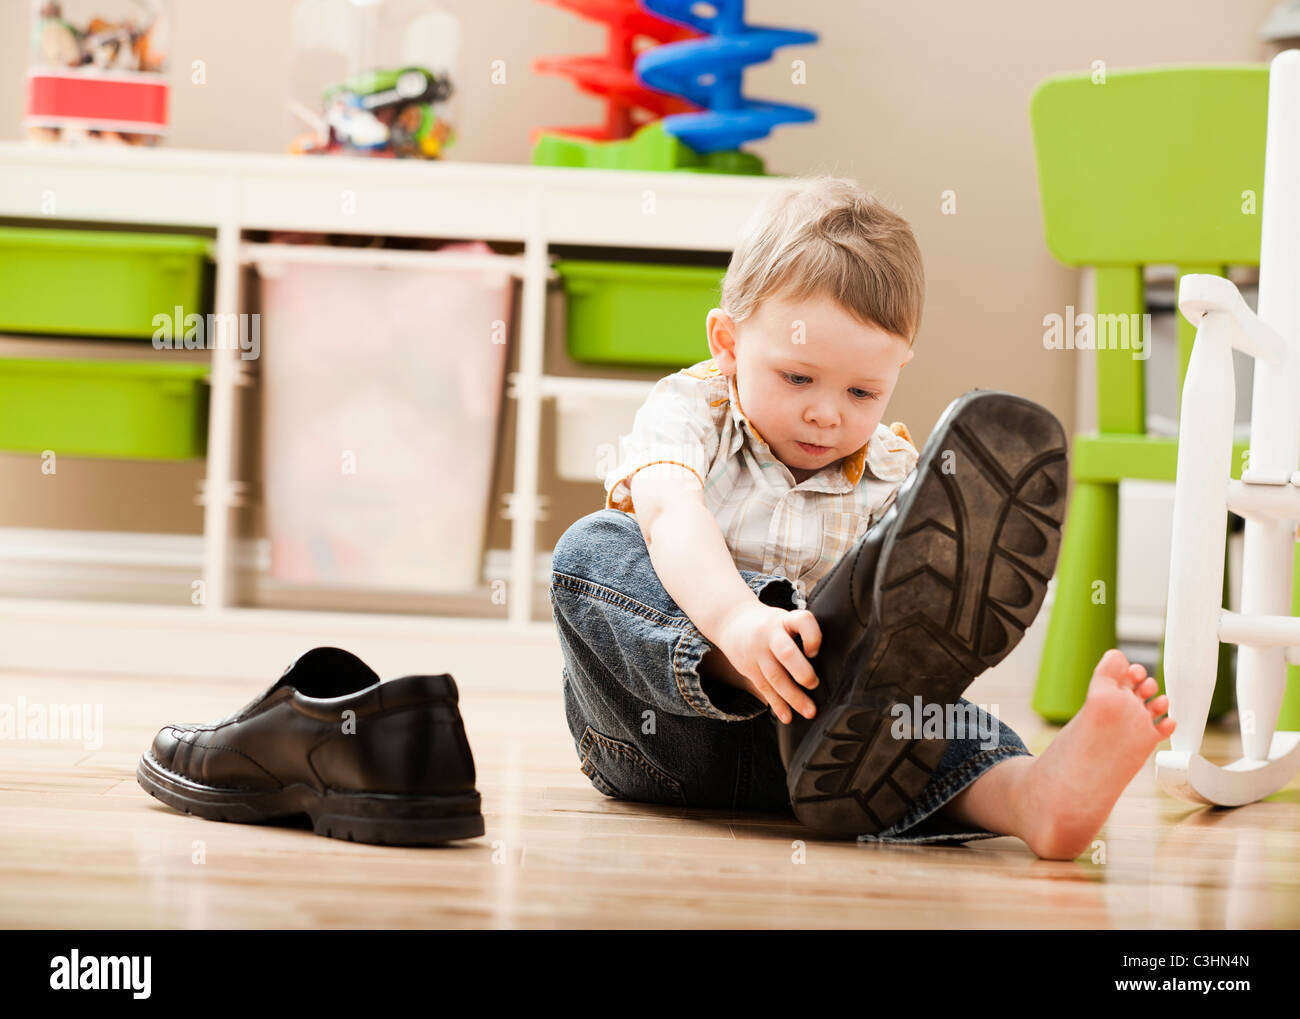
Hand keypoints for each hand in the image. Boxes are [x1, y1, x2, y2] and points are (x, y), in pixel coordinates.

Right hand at [713, 600, 821, 723]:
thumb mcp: (785, 619)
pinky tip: (787, 716)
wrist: (732, 622)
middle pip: (785, 652)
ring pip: (775, 676)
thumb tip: (832, 664)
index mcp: (784, 620)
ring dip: (793, 697)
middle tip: (814, 684)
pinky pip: (764, 688)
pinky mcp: (749, 668)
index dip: (812, 636)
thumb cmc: (769, 625)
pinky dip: (777, 704)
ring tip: (809, 711)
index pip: (802, 620)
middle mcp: (770, 634)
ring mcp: (757, 652)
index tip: (816, 652)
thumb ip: (803, 635)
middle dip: (802, 671)